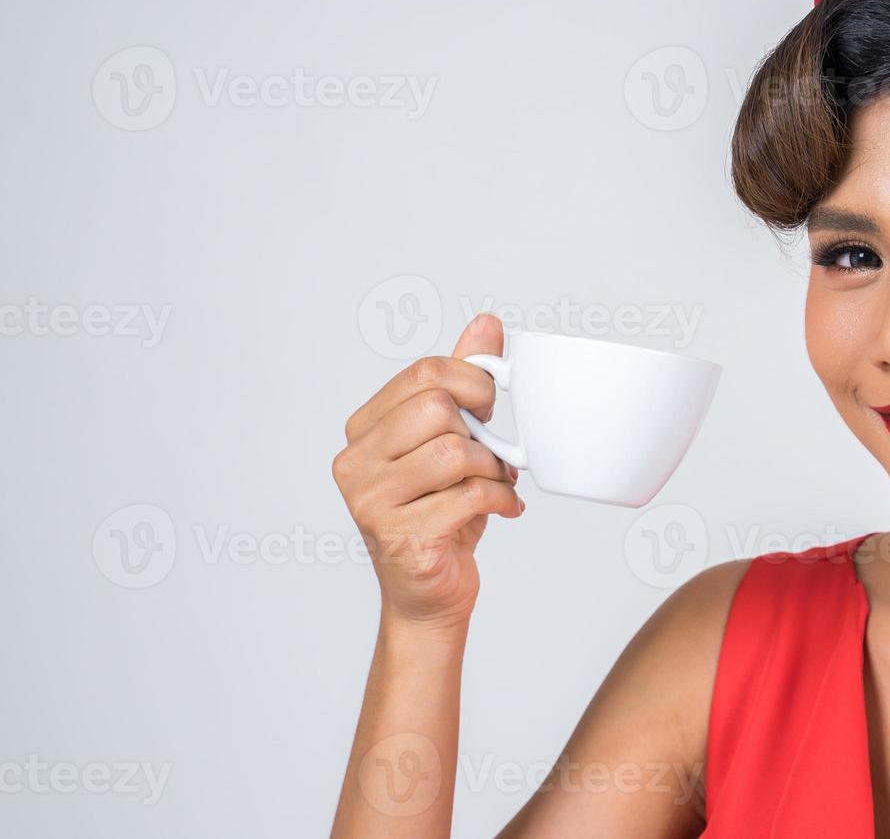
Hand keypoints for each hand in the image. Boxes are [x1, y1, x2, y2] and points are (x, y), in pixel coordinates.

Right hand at [332, 313, 522, 632]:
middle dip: (482, 428)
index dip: (473, 381)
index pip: (424, 373)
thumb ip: (462, 381)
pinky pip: (468, 495)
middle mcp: (355, 462)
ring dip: (492, 468)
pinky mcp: (400, 535)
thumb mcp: (452, 440)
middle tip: (494, 451)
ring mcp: (370, 501)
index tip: (490, 406)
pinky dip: (500, 499)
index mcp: (363, 429)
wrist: (428, 595)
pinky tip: (503, 508)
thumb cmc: (440, 514)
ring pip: (453, 452)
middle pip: (437, 408)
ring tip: (496, 482)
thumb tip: (485, 323)